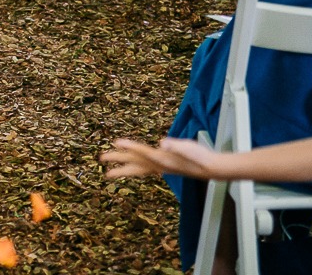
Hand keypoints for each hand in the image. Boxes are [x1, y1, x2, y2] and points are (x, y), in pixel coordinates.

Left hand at [101, 136, 220, 181]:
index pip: (142, 152)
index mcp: (163, 160)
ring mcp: (160, 166)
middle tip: (101, 159)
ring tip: (108, 168)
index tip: (116, 142)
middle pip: (134, 163)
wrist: (210, 169)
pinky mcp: (163, 166)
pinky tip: (130, 163)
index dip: (129, 146)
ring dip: (123, 165)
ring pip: (137, 167)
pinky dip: (134, 164)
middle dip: (118, 161)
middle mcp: (159, 165)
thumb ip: (177, 146)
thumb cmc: (201, 157)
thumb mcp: (189, 148)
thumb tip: (164, 144)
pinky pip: (144, 166)